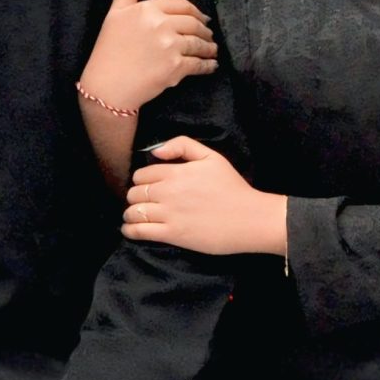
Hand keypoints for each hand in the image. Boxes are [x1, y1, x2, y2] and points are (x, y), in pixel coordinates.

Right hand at [78, 0, 216, 114]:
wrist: (106, 86)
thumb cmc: (108, 48)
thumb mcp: (114, 11)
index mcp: (148, 9)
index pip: (182, 5)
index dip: (195, 12)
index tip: (201, 18)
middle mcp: (162, 25)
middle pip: (194, 24)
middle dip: (205, 30)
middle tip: (208, 35)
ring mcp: (171, 47)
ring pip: (199, 44)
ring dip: (209, 47)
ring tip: (212, 50)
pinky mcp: (176, 68)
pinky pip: (199, 64)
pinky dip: (208, 65)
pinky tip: (211, 65)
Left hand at [123, 136, 287, 255]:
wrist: (249, 218)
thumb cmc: (232, 187)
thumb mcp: (211, 157)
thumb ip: (182, 146)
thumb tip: (155, 152)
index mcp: (176, 172)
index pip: (142, 174)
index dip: (141, 181)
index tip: (146, 186)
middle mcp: (168, 192)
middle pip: (135, 193)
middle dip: (135, 197)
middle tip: (141, 202)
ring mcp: (169, 214)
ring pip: (134, 212)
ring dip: (130, 214)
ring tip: (134, 216)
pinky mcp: (173, 234)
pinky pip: (140, 231)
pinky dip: (129, 230)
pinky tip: (130, 230)